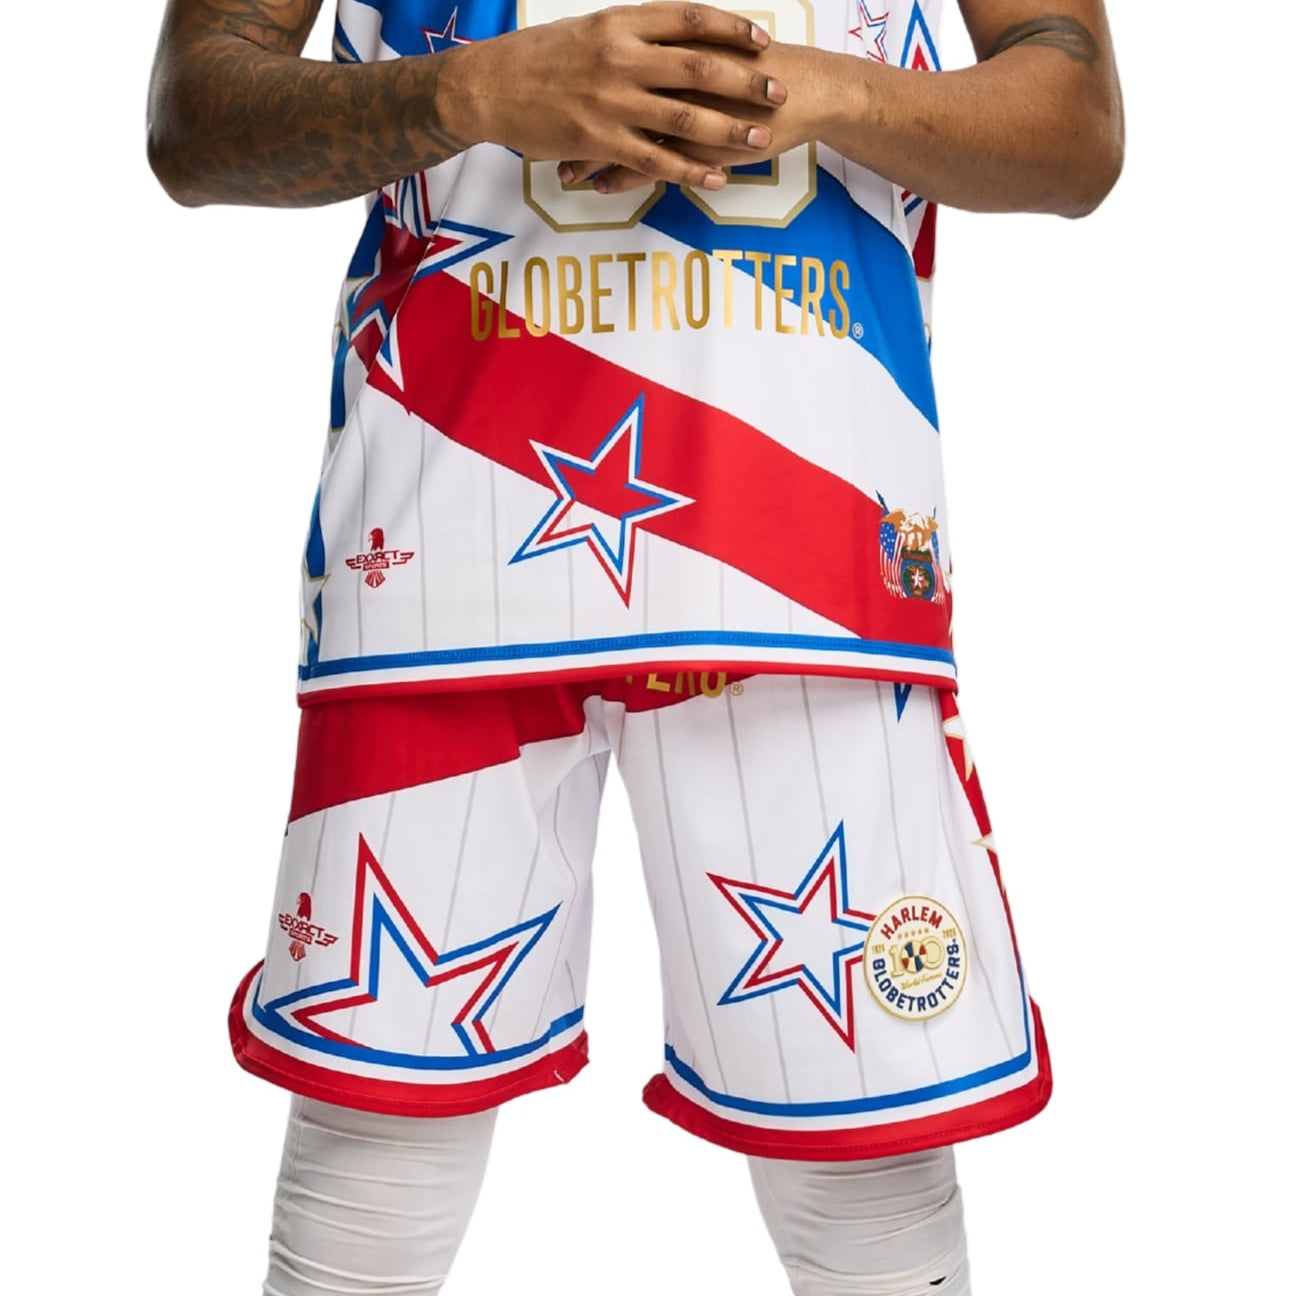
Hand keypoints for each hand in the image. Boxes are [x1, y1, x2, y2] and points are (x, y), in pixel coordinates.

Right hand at [442, 3, 789, 190]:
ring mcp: (612, 101)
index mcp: (621, 22)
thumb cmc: (536, 59)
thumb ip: (631, 33)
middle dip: (746, 82)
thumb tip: (669, 35)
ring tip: (761, 140)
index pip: (690, 19)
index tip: (764, 40)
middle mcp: (622, 58)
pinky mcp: (600, 141)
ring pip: (685, 117)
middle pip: (700, 67)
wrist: (487, 87)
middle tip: (780, 92)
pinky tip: (716, 178)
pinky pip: (655, 160)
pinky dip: (690, 171)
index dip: (733, 29)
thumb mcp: (587, 30)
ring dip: (729, 130)